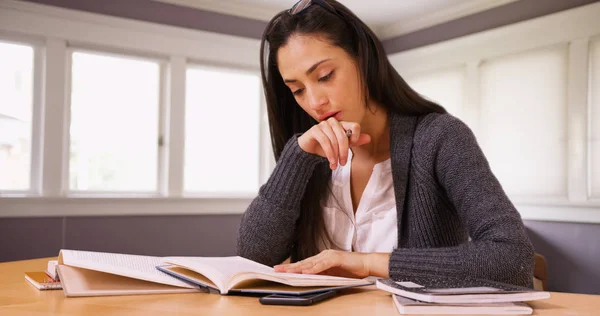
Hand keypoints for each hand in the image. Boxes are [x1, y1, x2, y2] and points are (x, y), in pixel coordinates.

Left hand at [273, 250, 389, 278]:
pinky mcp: (336, 258)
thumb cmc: (351, 270)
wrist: (366, 264)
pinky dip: (314, 268)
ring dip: (298, 268)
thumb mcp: (333, 274)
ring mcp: (329, 256)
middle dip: (290, 267)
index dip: (292, 267)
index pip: (304, 264)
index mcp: (322, 259)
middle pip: (304, 262)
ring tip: (287, 271)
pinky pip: (322, 264)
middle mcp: (323, 255)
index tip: (280, 270)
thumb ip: (322, 275)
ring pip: (310, 263)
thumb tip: (308, 279)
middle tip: (277, 270)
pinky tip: (306, 272)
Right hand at [298, 118, 370, 169]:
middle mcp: (333, 122)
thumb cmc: (326, 147)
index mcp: (342, 124)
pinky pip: (325, 142)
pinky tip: (331, 162)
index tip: (352, 147)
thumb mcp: (341, 146)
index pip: (355, 126)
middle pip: (344, 136)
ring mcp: (323, 124)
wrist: (309, 151)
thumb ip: (354, 141)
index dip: (355, 138)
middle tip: (343, 163)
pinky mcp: (315, 129)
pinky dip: (329, 154)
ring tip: (335, 165)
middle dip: (344, 152)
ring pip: (334, 140)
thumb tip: (369, 138)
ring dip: (335, 155)